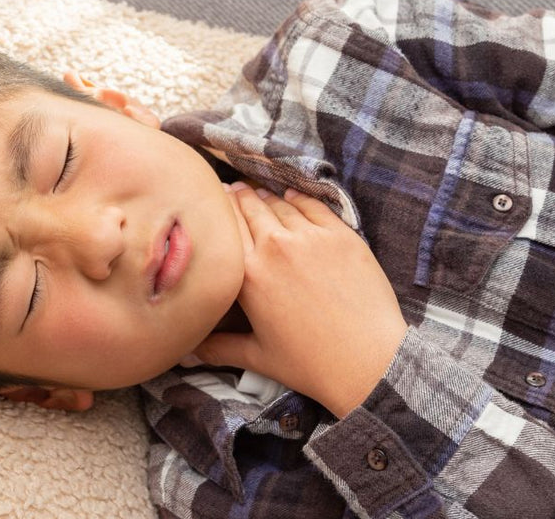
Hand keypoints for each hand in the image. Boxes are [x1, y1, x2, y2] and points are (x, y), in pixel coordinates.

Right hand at [193, 183, 407, 417]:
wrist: (368, 361)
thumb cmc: (311, 364)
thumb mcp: (257, 357)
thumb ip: (218, 348)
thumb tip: (185, 352)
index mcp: (248, 275)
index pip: (226, 226)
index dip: (217, 211)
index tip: (212, 203)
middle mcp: (275, 248)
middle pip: (250, 207)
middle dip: (239, 197)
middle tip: (233, 190)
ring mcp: (311, 238)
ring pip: (279, 204)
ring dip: (266, 197)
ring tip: (258, 193)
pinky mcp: (341, 236)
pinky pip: (313, 206)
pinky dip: (298, 200)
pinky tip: (292, 198)